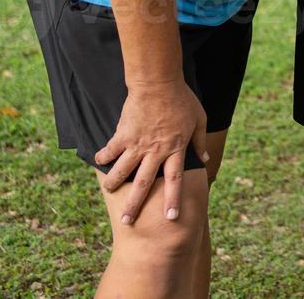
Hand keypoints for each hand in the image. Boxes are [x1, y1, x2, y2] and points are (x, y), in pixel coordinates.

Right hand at [95, 80, 209, 224]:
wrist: (159, 82)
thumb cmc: (182, 99)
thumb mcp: (199, 119)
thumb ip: (200, 141)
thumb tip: (206, 159)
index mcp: (175, 149)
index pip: (175, 181)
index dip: (173, 200)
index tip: (171, 218)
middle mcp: (155, 151)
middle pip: (144, 183)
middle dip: (135, 204)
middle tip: (127, 222)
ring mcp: (137, 144)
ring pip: (123, 170)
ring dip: (113, 184)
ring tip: (107, 192)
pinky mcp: (123, 134)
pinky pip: (110, 150)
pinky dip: (103, 156)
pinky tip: (97, 161)